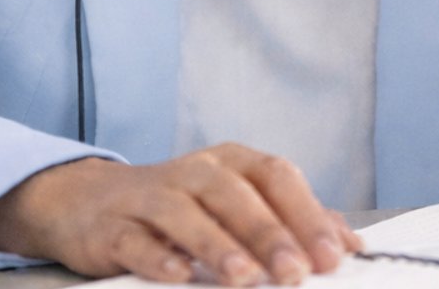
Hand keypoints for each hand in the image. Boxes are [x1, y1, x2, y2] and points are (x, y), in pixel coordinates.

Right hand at [0, 144, 362, 284]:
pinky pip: (137, 241)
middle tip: (295, 273)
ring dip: (218, 246)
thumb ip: (290, 220)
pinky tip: (178, 276)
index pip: (278, 178)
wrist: (90, 202)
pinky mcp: (114, 227)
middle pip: (237, 197)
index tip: (333, 256)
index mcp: (233, 162)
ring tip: (244, 278)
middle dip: (270, 235)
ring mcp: (152, 196)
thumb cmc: (181, 207)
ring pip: (188, 215)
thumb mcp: (237, 203)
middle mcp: (196, 172)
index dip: (307, 215)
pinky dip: (158, 257)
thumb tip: (347, 243)